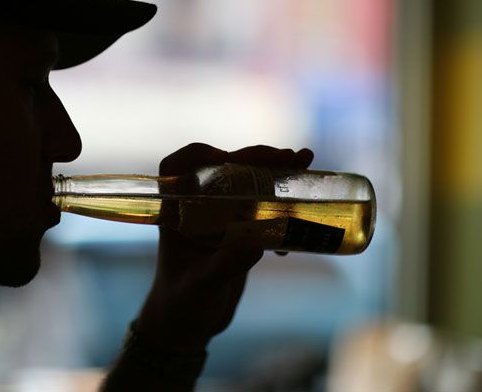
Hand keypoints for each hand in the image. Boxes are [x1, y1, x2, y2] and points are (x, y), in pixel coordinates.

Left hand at [135, 143, 313, 352]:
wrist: (188, 326)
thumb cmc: (182, 305)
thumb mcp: (202, 286)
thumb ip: (224, 266)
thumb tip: (257, 243)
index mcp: (177, 213)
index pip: (175, 167)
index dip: (198, 154)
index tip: (226, 157)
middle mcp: (196, 209)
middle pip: (224, 168)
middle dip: (257, 158)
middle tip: (291, 158)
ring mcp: (220, 218)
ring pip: (247, 183)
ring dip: (276, 173)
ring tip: (306, 165)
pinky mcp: (240, 231)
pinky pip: (262, 207)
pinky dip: (283, 205)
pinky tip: (300, 219)